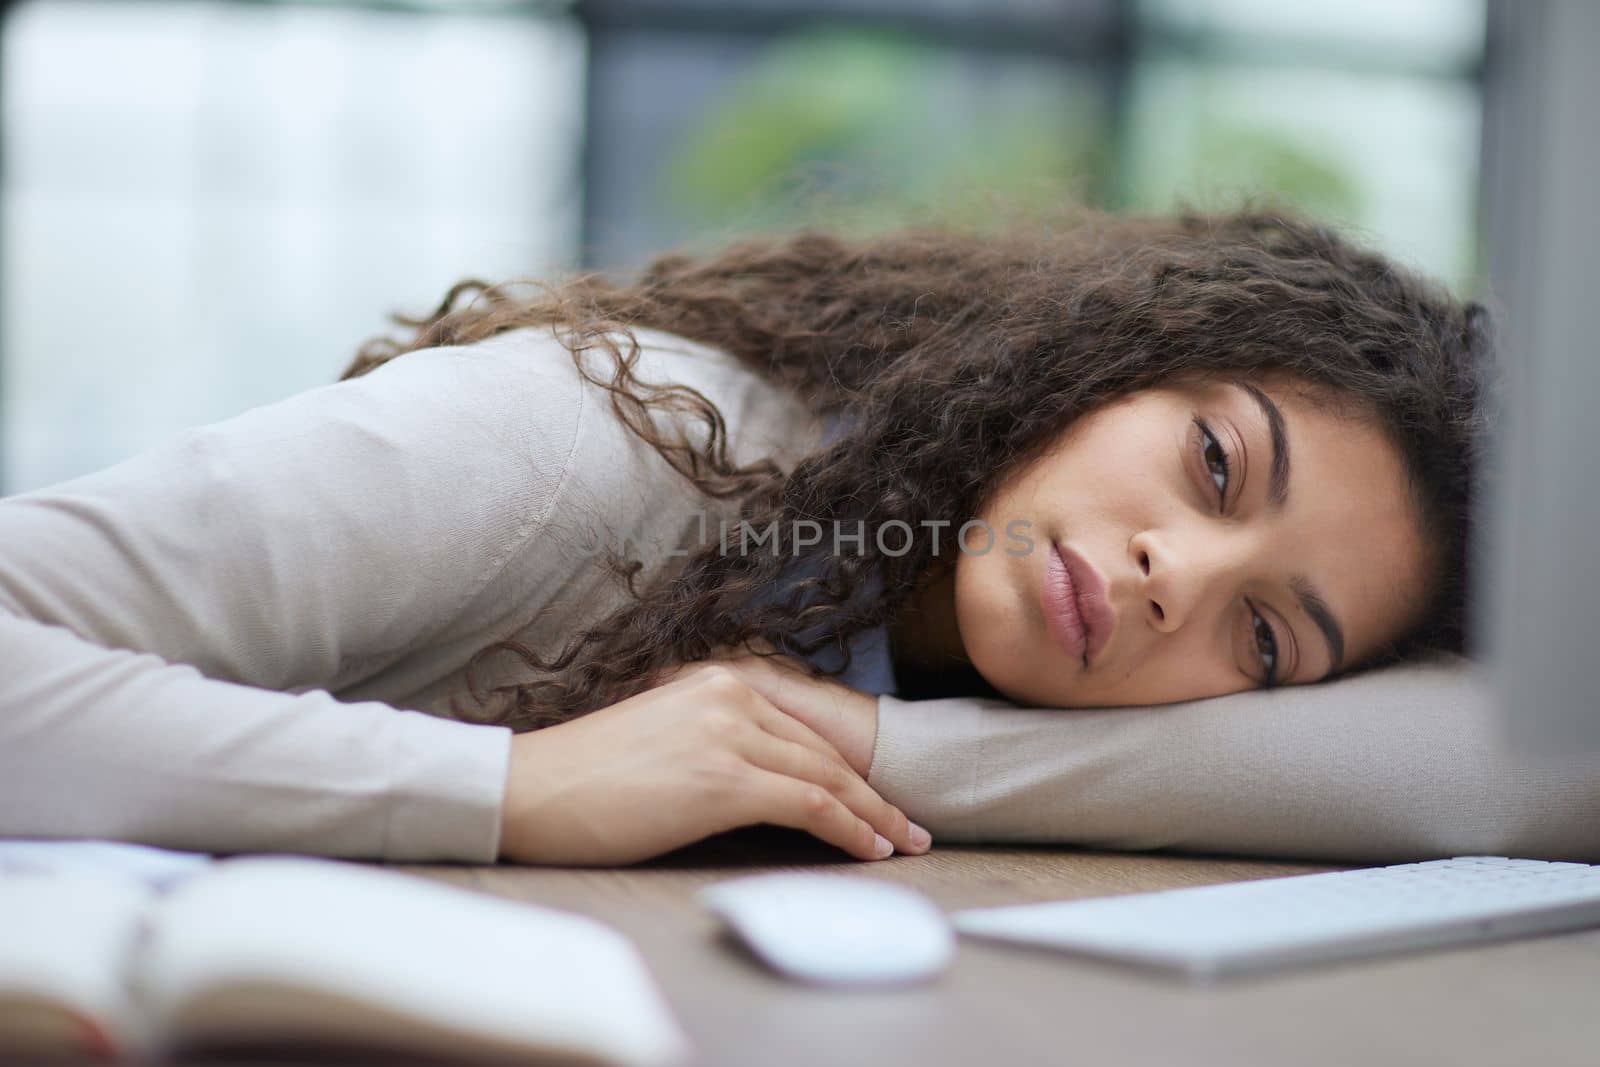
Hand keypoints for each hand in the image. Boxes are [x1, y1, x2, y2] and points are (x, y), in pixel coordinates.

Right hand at [498, 665, 926, 865]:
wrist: (528, 790)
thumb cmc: (582, 779)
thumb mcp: (661, 740)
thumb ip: (713, 744)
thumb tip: (758, 782)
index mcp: (715, 681)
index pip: (800, 728)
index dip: (846, 766)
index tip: (876, 796)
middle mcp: (729, 696)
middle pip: (823, 751)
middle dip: (872, 794)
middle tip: (907, 825)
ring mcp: (728, 733)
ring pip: (826, 776)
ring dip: (872, 816)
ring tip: (901, 843)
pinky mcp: (723, 778)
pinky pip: (809, 804)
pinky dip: (847, 829)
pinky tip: (867, 849)